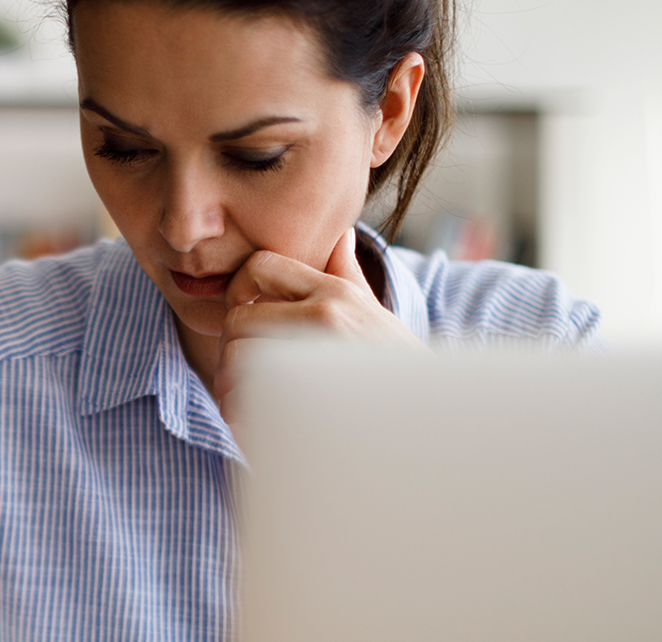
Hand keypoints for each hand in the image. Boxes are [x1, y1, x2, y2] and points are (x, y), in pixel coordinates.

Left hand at [210, 228, 422, 419]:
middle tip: (236, 374)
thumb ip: (348, 275)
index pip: (258, 266)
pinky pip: (246, 397)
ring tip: (243, 405)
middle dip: (229, 348)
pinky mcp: (307, 400)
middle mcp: (326, 316)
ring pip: (236, 358)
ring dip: (229, 385)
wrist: (432, 422)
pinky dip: (240, 415)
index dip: (238, 291)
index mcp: (337, 293)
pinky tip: (255, 426)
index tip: (245, 320)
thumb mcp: (377, 315)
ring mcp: (316, 357)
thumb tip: (341, 236)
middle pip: (237, 318)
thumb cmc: (399, 368)